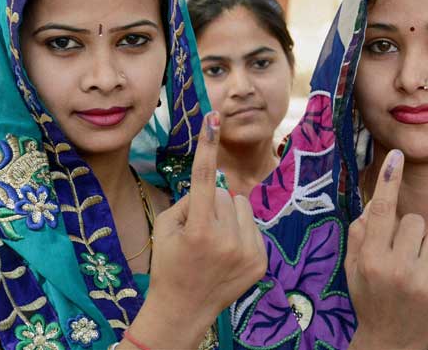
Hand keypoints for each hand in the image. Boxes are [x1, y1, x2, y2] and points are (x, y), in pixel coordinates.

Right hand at [126, 111, 266, 347]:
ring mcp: (248, 252)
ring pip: (242, 206)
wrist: (183, 310)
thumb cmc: (168, 264)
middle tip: (200, 231)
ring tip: (215, 242)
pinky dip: (241, 232)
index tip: (213, 116)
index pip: (204, 177)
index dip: (207, 144)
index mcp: (199, 229)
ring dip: (229, 216)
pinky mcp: (261, 261)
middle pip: (225, 193)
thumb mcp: (165, 227)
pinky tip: (228, 253)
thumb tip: (213, 181)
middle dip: (212, 204)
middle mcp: (227, 240)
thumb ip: (188, 199)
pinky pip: (253, 226)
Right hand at [345, 150, 427, 349]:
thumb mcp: (353, 267)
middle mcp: (396, 268)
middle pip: (414, 219)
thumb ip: (359, 233)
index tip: (397, 156)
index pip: (380, 210)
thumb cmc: (369, 298)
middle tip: (401, 253)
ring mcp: (423, 281)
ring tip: (417, 267)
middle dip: (409, 230)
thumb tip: (373, 204)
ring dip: (427, 245)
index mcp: (371, 259)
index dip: (388, 180)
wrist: (390, 343)